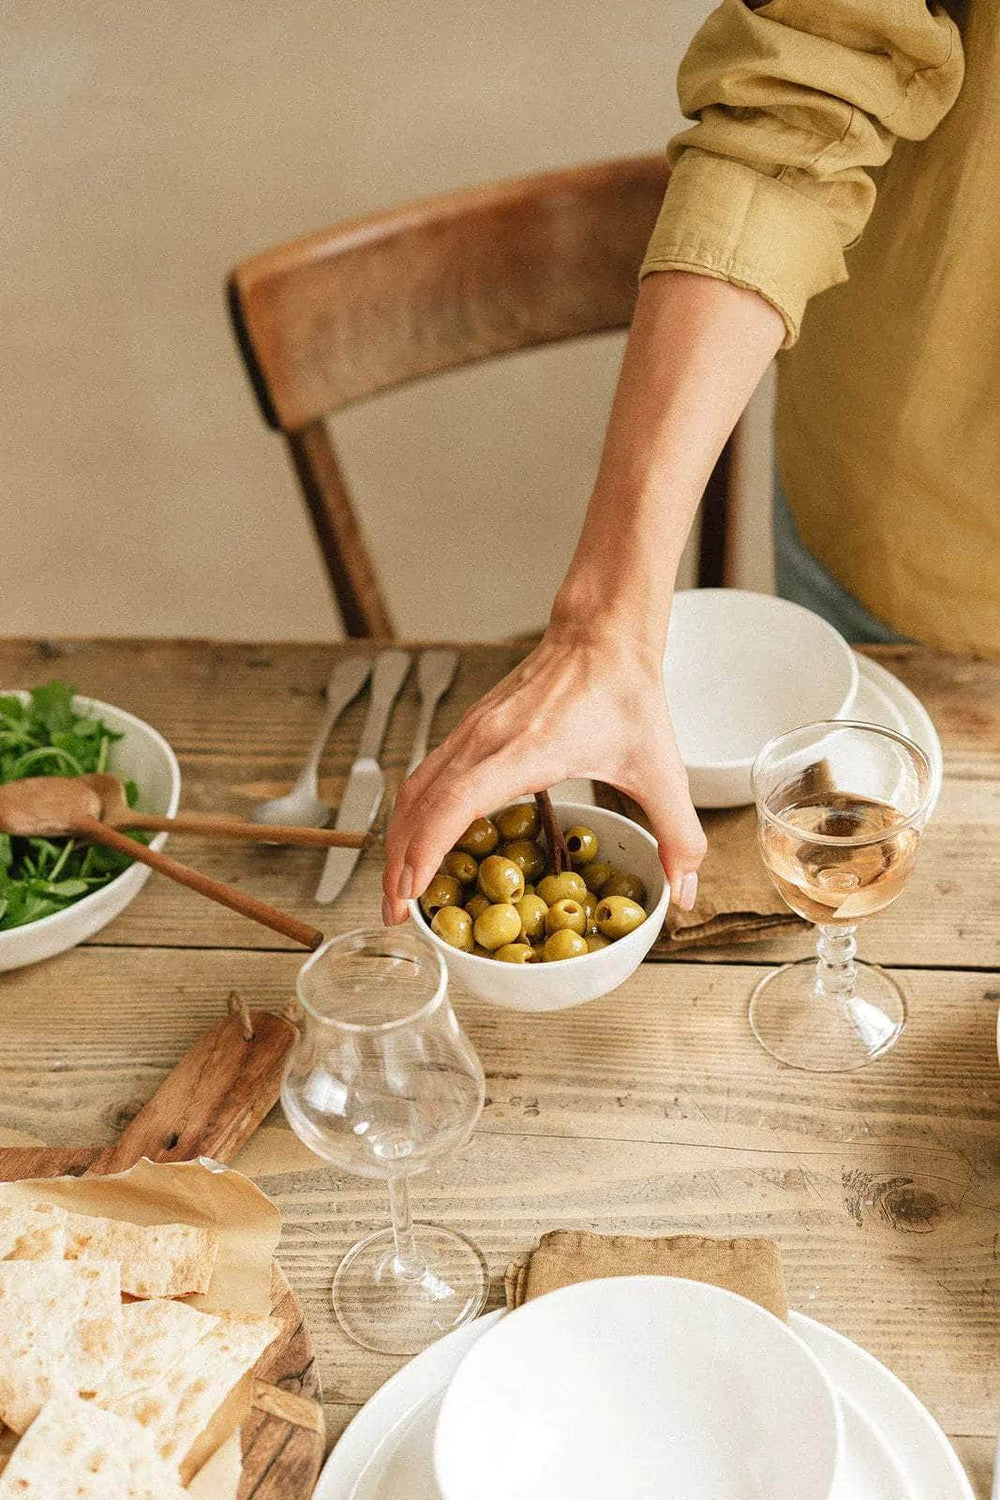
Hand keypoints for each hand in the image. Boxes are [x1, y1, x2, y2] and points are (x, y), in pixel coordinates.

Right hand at [382, 625, 706, 923]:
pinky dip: (414, 816)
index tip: (414, 890)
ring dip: (399, 842)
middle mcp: (486, 740)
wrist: (602, 634)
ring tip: (400, 890)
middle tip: (397, 915)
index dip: (428, 849)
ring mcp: (471, 732)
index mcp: (527, 750)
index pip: (457, 801)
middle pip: (420, 805)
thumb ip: (678, 833)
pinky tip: (420, 843)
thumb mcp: (662, 769)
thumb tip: (683, 891)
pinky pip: (426, 777)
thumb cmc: (625, 694)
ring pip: (415, 791)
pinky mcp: (470, 730)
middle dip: (400, 864)